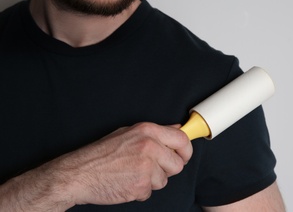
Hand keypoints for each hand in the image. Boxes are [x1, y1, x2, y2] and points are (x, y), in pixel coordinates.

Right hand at [66, 122, 192, 204]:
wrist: (79, 173)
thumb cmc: (101, 153)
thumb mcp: (128, 133)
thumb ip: (155, 132)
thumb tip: (177, 128)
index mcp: (148, 131)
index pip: (182, 139)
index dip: (185, 150)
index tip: (183, 155)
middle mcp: (150, 147)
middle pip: (178, 164)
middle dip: (167, 169)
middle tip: (151, 167)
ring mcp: (146, 167)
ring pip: (165, 180)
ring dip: (152, 180)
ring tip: (133, 173)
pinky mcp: (141, 186)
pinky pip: (151, 191)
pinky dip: (141, 190)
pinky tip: (127, 182)